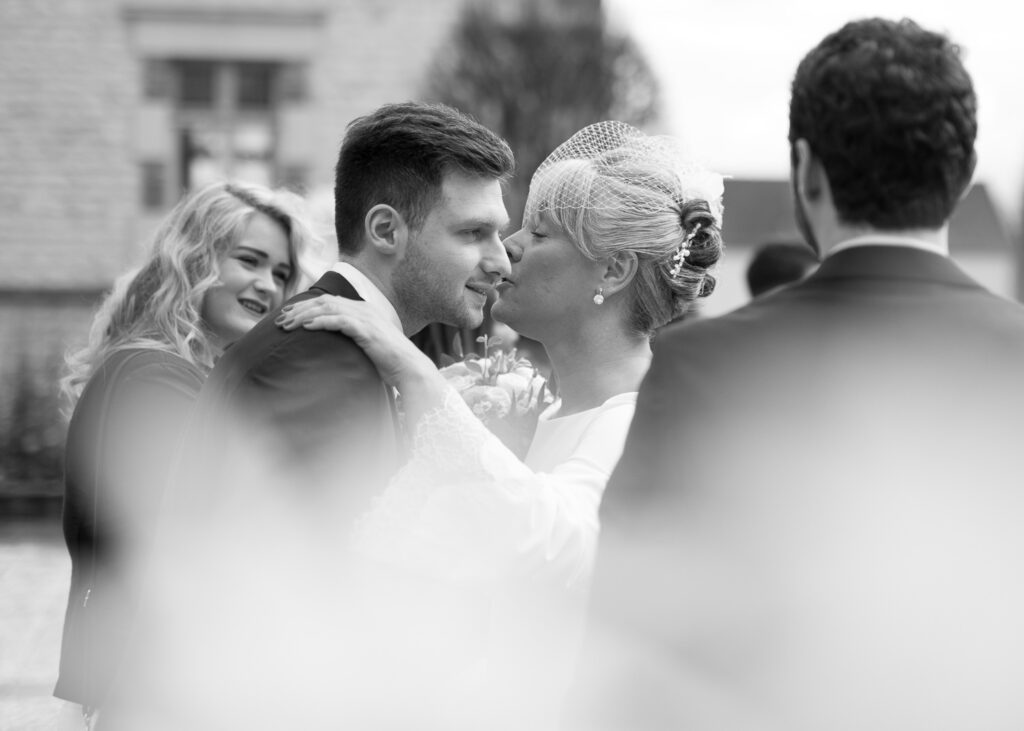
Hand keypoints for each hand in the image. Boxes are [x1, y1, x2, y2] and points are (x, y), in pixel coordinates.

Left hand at [275, 295, 435, 389]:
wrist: (410, 368)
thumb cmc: (390, 362)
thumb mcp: (369, 345)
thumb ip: (353, 337)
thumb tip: (335, 342)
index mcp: (363, 310)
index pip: (328, 300)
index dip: (305, 306)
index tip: (288, 315)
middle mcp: (363, 309)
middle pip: (324, 301)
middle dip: (299, 309)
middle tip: (280, 320)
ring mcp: (365, 318)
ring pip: (327, 308)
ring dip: (304, 315)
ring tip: (287, 325)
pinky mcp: (366, 329)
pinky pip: (338, 321)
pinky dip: (320, 322)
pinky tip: (306, 327)